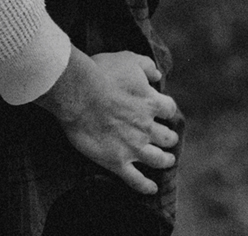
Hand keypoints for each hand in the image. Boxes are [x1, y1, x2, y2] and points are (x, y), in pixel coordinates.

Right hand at [34, 48, 180, 194]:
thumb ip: (147, 66)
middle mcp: (146, 127)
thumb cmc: (101, 72)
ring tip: (167, 160)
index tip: (163, 111)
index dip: (167, 110)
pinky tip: (151, 188)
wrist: (78, 93)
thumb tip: (158, 75)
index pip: (169, 109)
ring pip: (158, 159)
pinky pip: (136, 180)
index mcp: (151, 103)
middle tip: (168, 139)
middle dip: (169, 138)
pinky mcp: (116, 161)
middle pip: (168, 137)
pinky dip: (145, 186)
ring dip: (165, 160)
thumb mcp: (128, 59)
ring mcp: (132, 147)